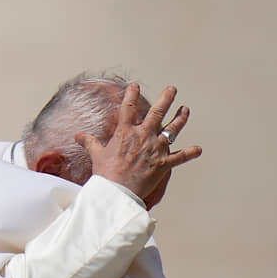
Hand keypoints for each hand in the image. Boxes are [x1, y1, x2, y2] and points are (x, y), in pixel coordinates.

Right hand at [75, 84, 201, 202]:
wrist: (117, 192)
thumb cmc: (106, 174)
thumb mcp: (96, 155)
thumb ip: (89, 142)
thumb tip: (77, 135)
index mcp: (125, 132)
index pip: (128, 107)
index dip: (131, 94)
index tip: (135, 85)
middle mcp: (143, 136)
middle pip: (157, 112)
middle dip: (166, 99)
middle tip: (172, 89)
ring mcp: (155, 149)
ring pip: (172, 129)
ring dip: (180, 118)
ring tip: (185, 110)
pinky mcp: (164, 163)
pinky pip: (180, 157)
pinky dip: (190, 153)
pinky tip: (198, 149)